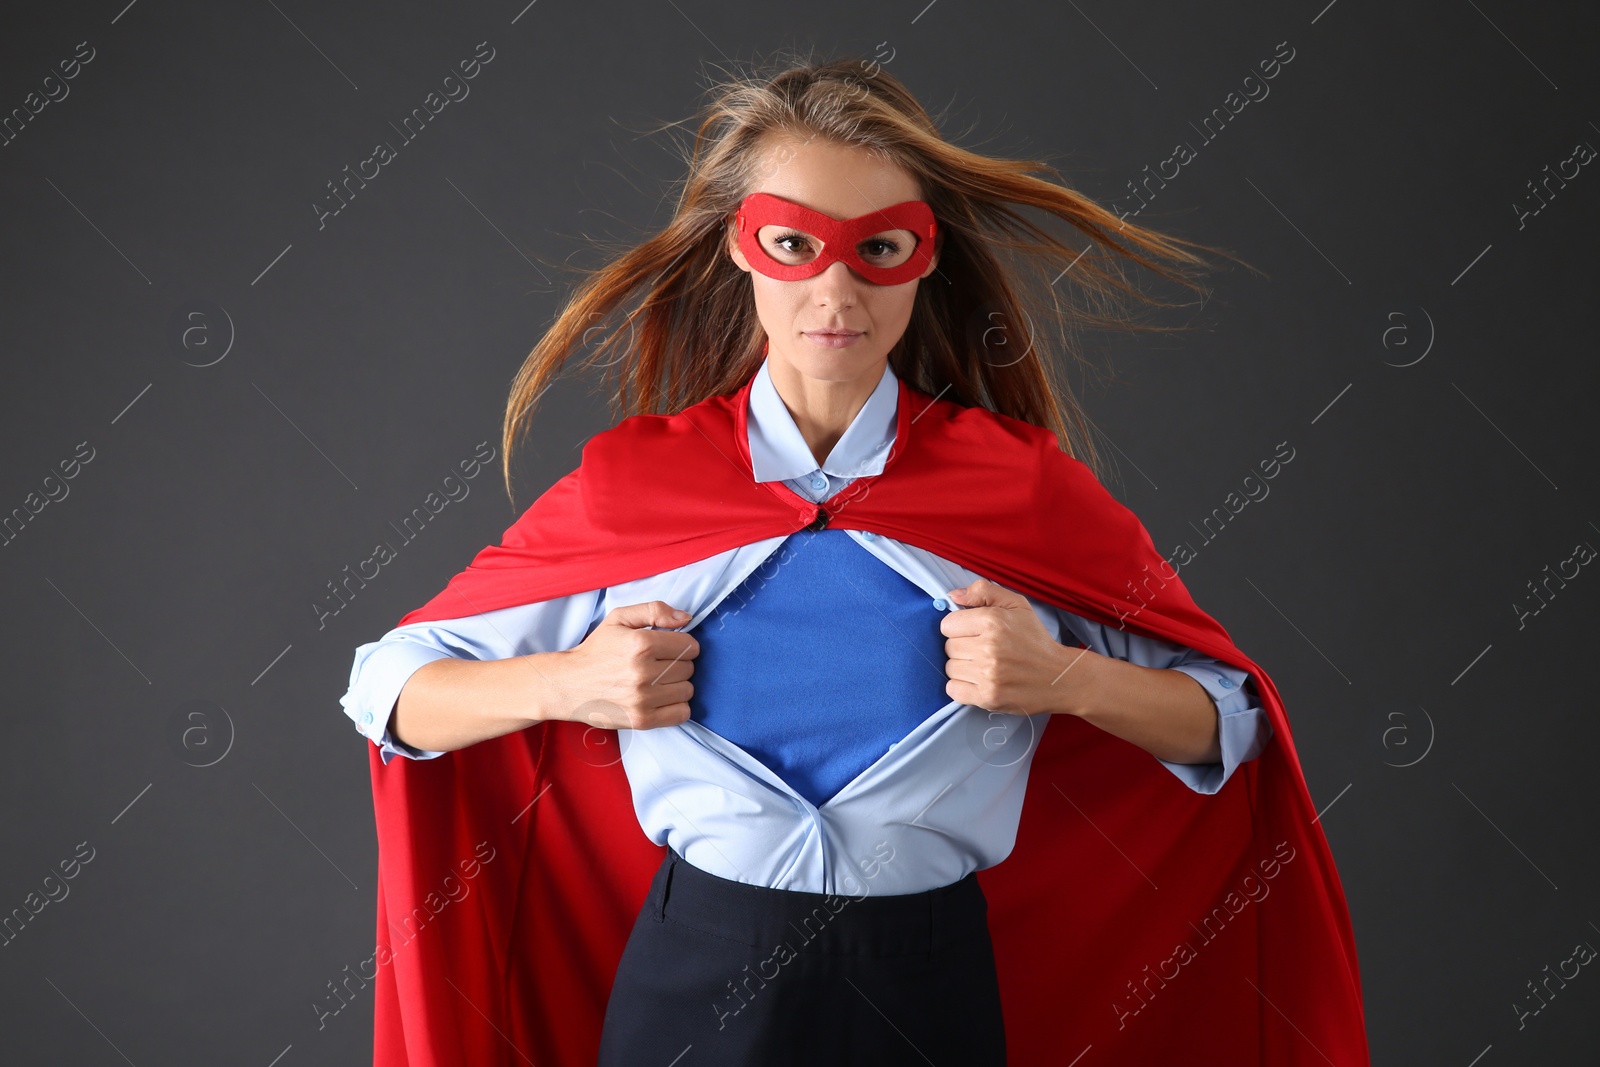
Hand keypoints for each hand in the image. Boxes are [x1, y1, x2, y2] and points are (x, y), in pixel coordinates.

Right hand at [548, 601, 698, 729]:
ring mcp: (643, 699)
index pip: (690, 646)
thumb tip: (687, 618)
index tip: (669, 648)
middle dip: (678, 664)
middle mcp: (643, 672)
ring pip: (687, 690)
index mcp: (641, 644)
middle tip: (658, 665)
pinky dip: (677, 706)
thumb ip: (654, 610)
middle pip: (689, 668)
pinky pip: (681, 713)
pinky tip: (661, 698)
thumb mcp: (619, 618)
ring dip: (677, 685)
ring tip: (657, 681)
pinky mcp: (641, 720)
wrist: (568, 684)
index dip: (683, 645)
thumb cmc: (596, 650)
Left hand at [941, 578, 1097, 715]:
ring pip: (950, 668)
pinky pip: (953, 690)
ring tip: (985, 666)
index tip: (974, 632)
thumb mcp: (1017, 605)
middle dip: (963, 647)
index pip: (947, 625)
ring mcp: (988, 675)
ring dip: (963, 668)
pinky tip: (979, 681)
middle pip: (948, 647)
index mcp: (993, 621)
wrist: (1059, 677)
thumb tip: (953, 596)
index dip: (960, 627)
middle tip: (984, 650)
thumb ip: (984, 592)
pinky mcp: (987, 697)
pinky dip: (962, 687)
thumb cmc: (1036, 640)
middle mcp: (988, 648)